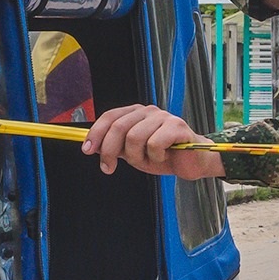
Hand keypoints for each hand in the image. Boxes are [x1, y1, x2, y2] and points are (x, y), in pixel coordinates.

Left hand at [81, 104, 223, 178]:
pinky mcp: (177, 127)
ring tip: (148, 160)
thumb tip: (92, 146)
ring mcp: (163, 117)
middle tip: (108, 168)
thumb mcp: (133, 153)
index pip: (110, 117)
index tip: (87, 150)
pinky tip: (163, 157)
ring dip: (137, 157)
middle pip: (119, 127)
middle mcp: (148, 111)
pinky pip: (154, 144)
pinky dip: (155, 157)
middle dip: (108, 151)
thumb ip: (115, 147)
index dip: (96, 133)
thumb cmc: (163, 155)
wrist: (191, 162)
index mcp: (135, 113)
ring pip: (135, 137)